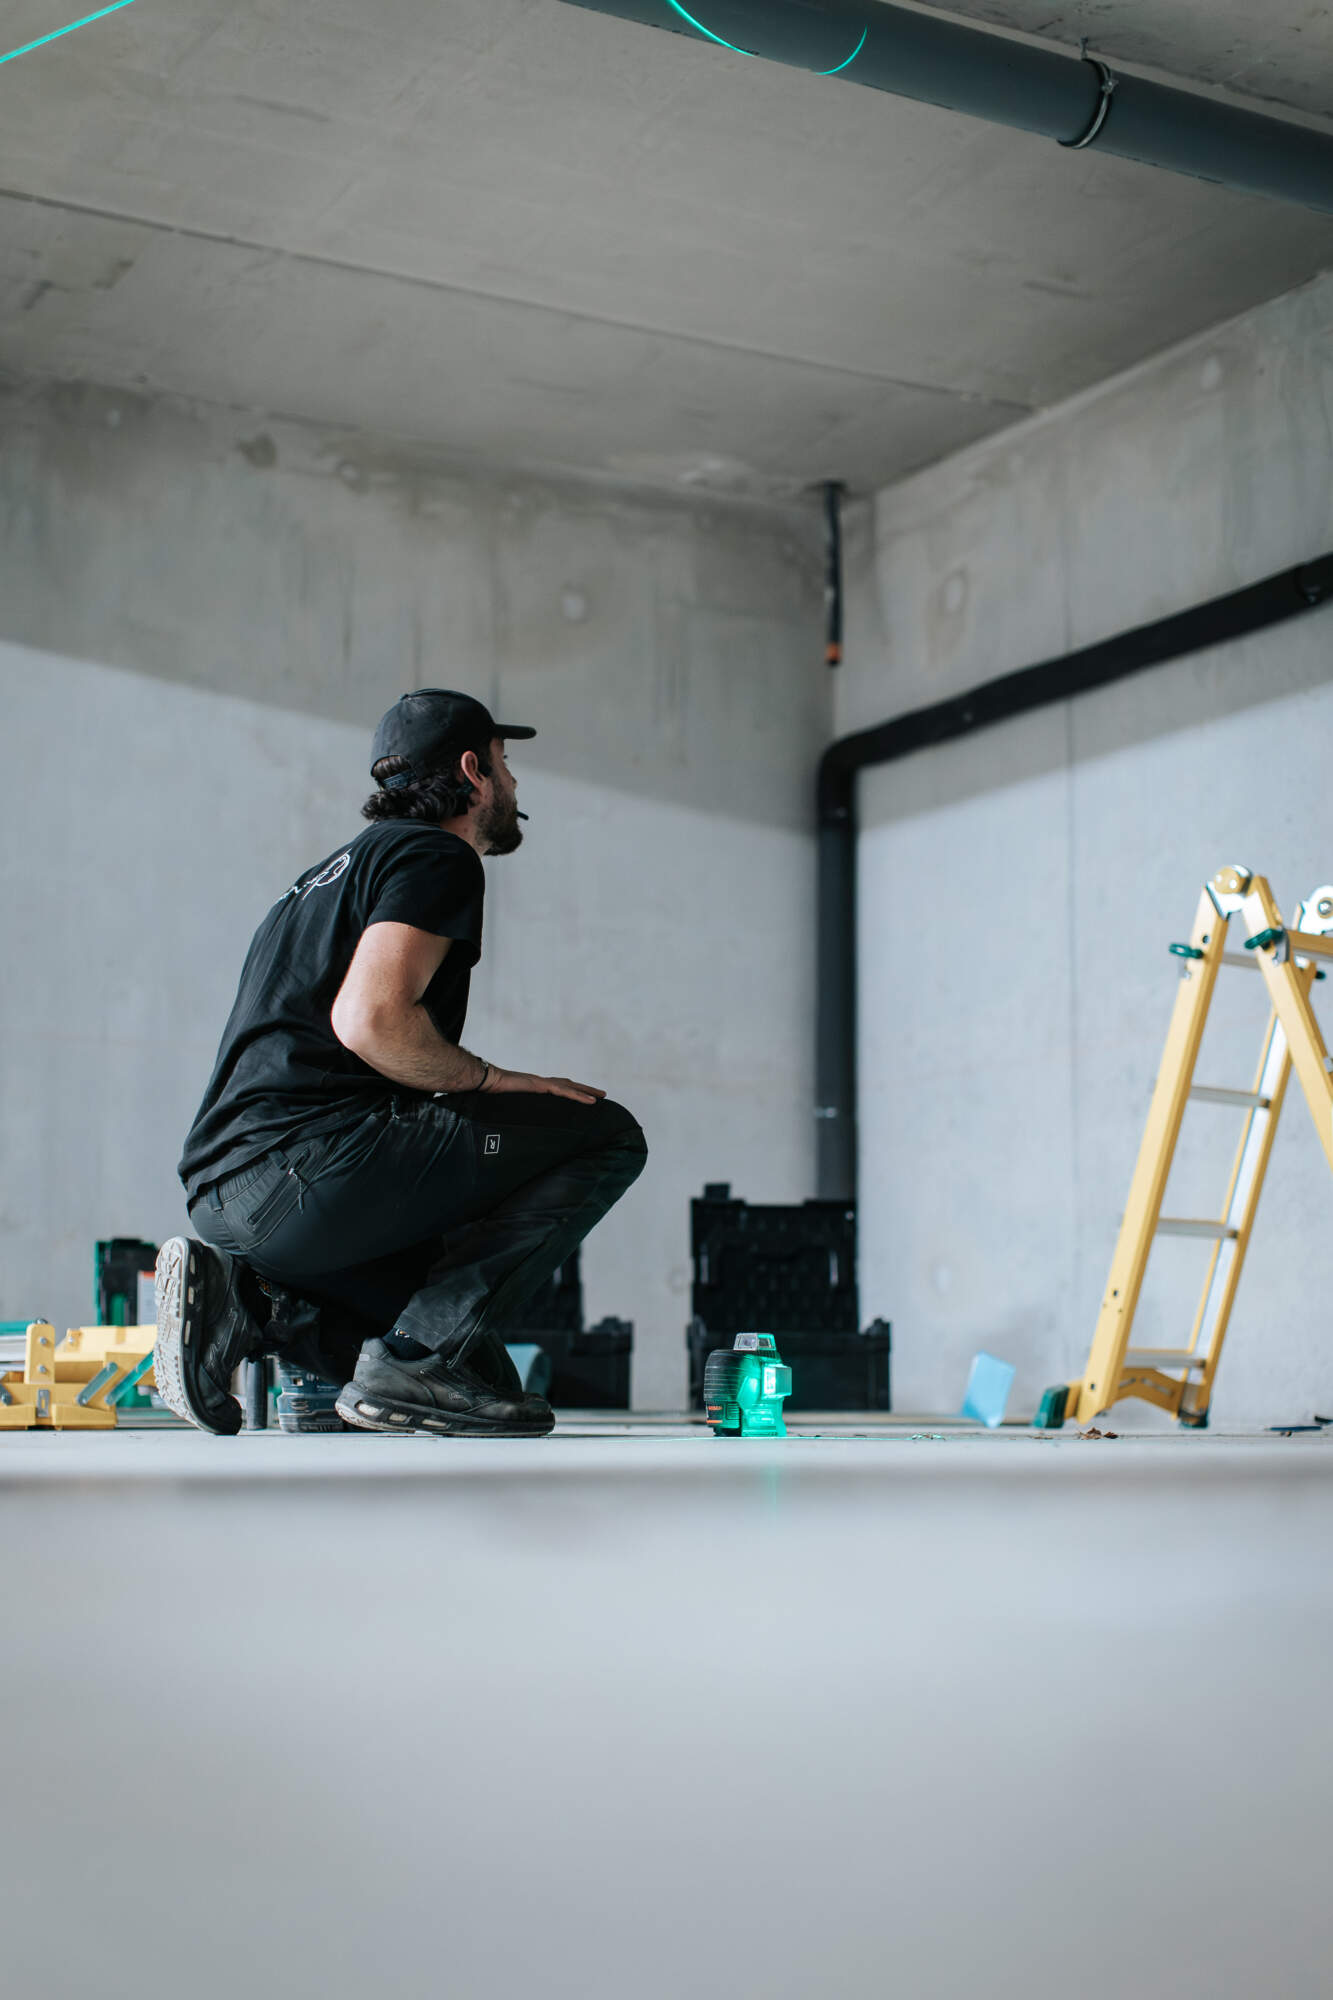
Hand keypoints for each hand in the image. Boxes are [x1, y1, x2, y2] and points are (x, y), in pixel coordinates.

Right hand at [484, 1068, 605, 1105]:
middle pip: (569, 1084)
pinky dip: (579, 1096)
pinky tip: (590, 1101)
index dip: (572, 1091)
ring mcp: (543, 1082)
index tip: (583, 1095)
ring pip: (570, 1087)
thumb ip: (518, 1111)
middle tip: (601, 1094)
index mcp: (536, 1086)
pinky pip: (565, 1091)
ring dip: (587, 1091)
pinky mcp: (542, 1085)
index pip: (559, 1087)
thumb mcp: (510, 1105)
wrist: (487, 1081)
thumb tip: (517, 1125)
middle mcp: (542, 1082)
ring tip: (602, 1096)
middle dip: (585, 1089)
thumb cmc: (493, 1093)